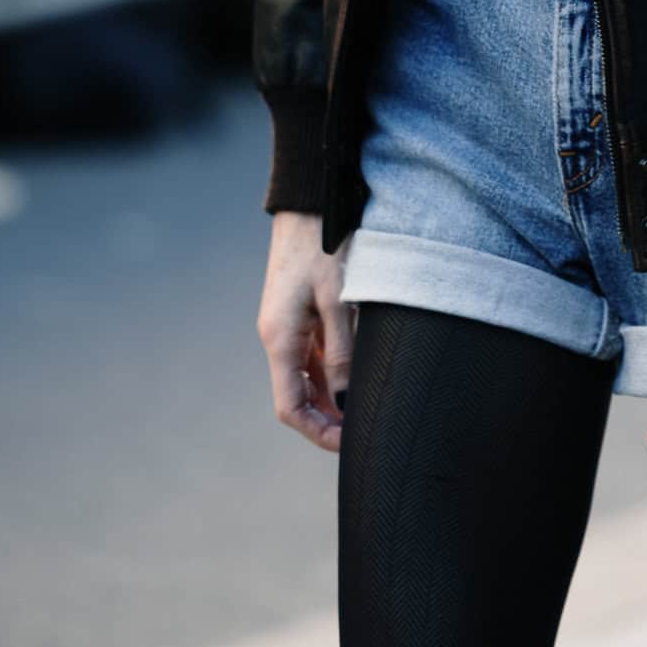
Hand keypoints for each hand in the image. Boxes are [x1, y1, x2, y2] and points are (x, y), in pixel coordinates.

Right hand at [256, 209, 353, 452]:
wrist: (309, 201)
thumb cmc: (326, 244)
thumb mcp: (339, 300)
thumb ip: (342, 352)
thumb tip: (345, 400)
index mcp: (280, 339)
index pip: (290, 408)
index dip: (318, 433)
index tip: (351, 445)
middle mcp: (277, 337)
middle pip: (298, 396)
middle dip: (328, 419)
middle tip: (366, 430)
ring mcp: (285, 325)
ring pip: (306, 377)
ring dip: (332, 396)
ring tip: (369, 405)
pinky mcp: (297, 312)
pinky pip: (312, 353)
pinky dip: (332, 370)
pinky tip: (359, 372)